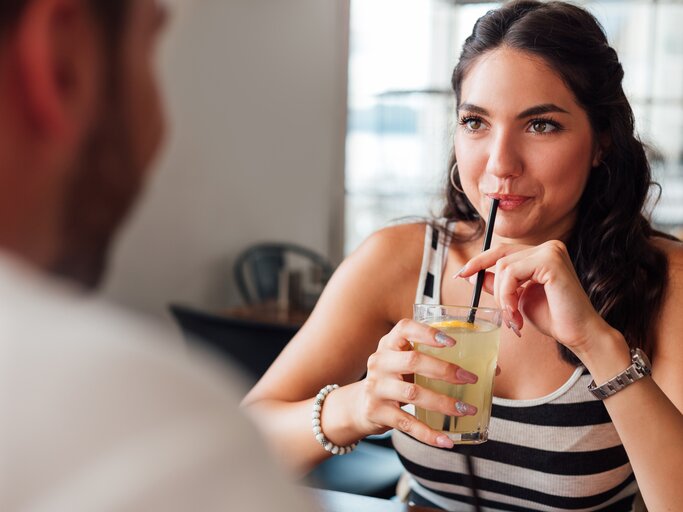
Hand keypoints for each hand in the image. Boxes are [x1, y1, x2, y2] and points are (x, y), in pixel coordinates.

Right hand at [356, 318, 479, 448]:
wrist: (359, 406)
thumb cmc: (395, 379)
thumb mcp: (405, 363)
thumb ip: (437, 361)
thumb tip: (492, 369)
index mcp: (390, 344)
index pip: (404, 329)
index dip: (428, 332)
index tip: (452, 342)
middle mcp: (380, 361)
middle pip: (413, 361)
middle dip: (444, 370)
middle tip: (469, 379)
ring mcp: (376, 387)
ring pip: (413, 393)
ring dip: (443, 402)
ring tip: (466, 409)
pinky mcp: (377, 412)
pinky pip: (407, 423)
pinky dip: (428, 433)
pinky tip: (446, 440)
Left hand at [458, 240, 609, 352]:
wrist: (579, 334)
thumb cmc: (553, 317)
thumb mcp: (518, 298)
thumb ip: (498, 284)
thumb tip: (471, 274)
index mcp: (542, 252)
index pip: (502, 251)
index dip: (479, 261)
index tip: (461, 274)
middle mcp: (548, 246)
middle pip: (500, 259)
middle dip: (495, 289)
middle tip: (506, 315)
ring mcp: (551, 250)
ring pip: (503, 268)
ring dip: (502, 297)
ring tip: (514, 317)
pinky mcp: (551, 261)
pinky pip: (512, 274)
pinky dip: (508, 296)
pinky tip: (517, 312)